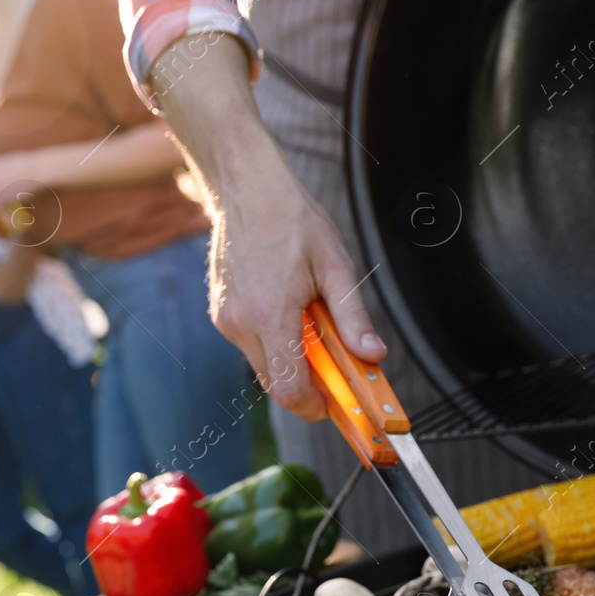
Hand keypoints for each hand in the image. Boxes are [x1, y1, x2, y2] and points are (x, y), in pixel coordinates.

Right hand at [209, 154, 385, 420]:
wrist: (246, 188)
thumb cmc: (293, 220)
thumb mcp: (335, 266)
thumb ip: (353, 318)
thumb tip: (374, 355)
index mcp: (271, 315)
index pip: (289, 390)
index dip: (315, 407)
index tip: (336, 404)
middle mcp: (240, 323)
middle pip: (276, 384)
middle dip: (307, 384)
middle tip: (335, 362)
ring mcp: (225, 319)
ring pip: (263, 365)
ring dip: (291, 358)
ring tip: (310, 318)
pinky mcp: (220, 313)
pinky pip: (251, 344)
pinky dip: (274, 340)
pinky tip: (287, 306)